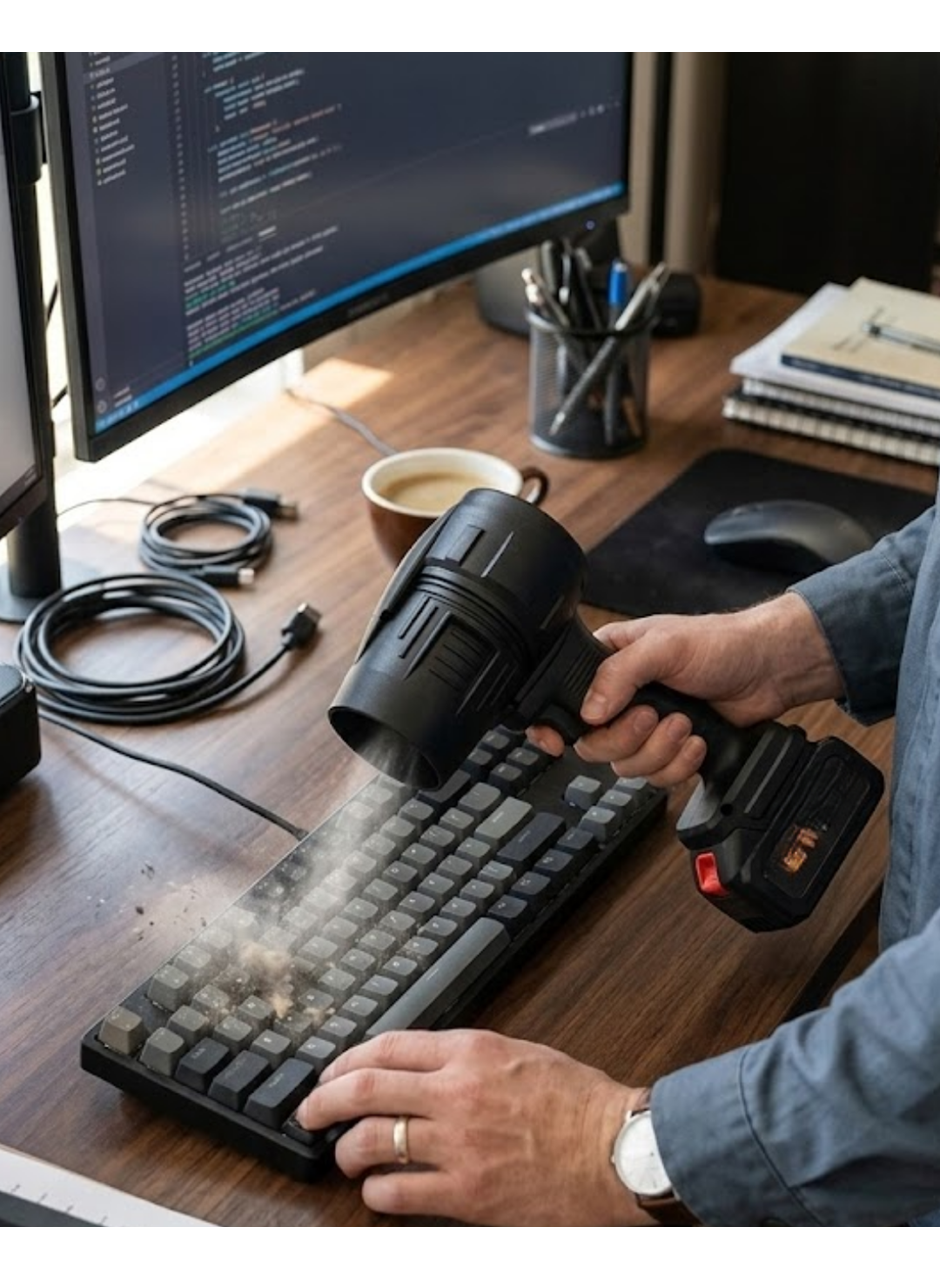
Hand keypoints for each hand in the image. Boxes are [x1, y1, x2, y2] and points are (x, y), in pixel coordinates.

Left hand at [295, 1028, 653, 1226]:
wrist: (619, 1151)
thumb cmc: (580, 1104)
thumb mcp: (521, 1054)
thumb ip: (469, 1058)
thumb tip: (423, 1066)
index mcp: (472, 1051)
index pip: (388, 1046)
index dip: (348, 1060)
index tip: (334, 1072)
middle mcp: (456, 1092)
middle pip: (364, 1088)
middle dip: (324, 1099)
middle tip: (309, 1111)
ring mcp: (457, 1145)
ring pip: (371, 1142)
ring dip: (346, 1151)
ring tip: (345, 1157)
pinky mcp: (466, 1195)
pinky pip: (397, 1194)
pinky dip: (377, 1194)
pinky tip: (380, 1193)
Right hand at [529, 593, 841, 787]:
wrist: (768, 669)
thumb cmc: (719, 643)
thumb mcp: (663, 645)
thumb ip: (619, 674)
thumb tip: (590, 710)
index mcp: (606, 664)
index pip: (563, 699)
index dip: (553, 725)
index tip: (556, 743)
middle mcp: (620, 698)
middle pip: (594, 744)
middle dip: (626, 738)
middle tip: (653, 716)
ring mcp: (645, 728)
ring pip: (626, 766)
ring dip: (658, 751)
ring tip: (685, 724)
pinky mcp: (671, 750)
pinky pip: (658, 777)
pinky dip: (680, 764)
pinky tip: (697, 741)